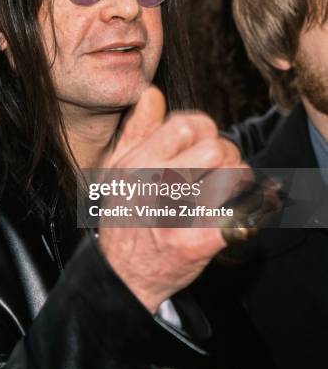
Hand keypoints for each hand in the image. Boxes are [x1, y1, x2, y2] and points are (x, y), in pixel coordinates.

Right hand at [99, 86, 244, 312]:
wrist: (122, 274)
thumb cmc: (124, 215)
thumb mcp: (118, 168)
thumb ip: (137, 129)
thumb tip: (153, 93)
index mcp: (138, 163)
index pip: (188, 124)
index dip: (206, 128)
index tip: (206, 141)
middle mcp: (155, 185)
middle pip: (216, 148)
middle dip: (228, 154)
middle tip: (223, 167)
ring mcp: (176, 215)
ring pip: (232, 177)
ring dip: (240, 180)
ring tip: (232, 187)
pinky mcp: (195, 244)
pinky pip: (239, 215)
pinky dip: (250, 211)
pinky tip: (243, 212)